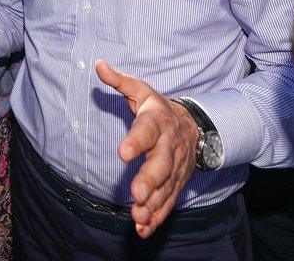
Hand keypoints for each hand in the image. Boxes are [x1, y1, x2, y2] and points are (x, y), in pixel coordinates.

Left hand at [95, 60, 199, 237]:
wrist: (196, 126)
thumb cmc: (158, 109)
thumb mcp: (141, 90)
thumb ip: (120, 81)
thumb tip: (98, 64)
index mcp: (157, 122)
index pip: (146, 131)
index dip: (136, 141)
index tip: (123, 152)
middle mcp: (169, 146)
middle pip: (161, 164)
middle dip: (150, 180)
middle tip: (136, 194)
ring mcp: (175, 168)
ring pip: (166, 188)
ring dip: (152, 204)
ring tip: (138, 218)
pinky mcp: (176, 184)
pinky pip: (168, 202)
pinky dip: (158, 217)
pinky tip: (144, 229)